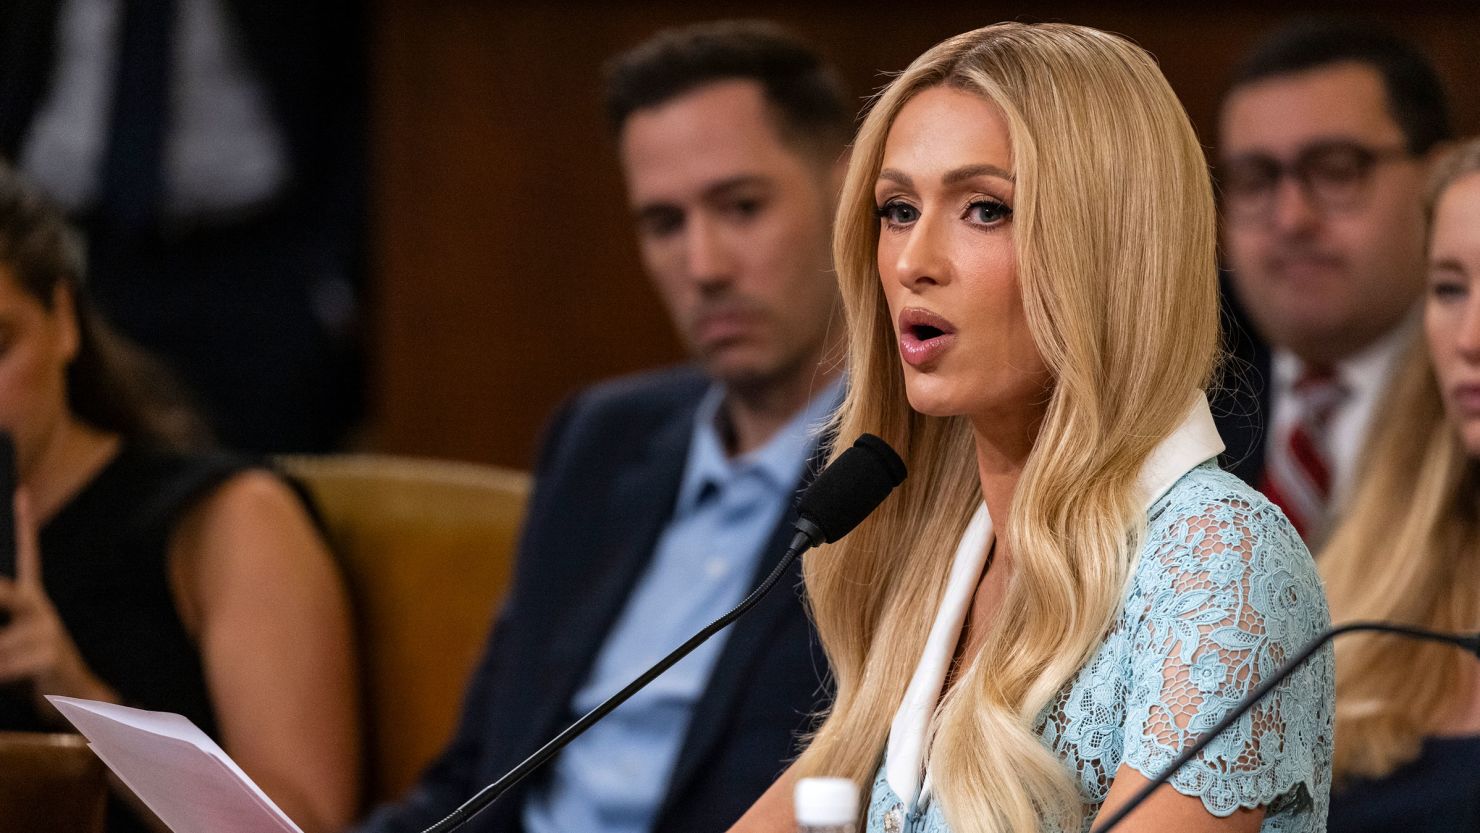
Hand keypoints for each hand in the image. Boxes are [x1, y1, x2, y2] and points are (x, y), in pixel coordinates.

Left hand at [0, 490, 117, 710]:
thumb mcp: (15, 639)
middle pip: (12, 592)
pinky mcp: (48, 655)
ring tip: (4, 660)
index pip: (29, 556)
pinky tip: (6, 674)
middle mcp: (41, 610)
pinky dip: (1, 671)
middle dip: (0, 593)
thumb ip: (8, 613)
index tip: (18, 494)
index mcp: (33, 601)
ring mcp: (47, 632)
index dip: (25, 525)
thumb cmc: (34, 666)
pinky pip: (6, 663)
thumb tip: (4, 591)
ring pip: (0, 641)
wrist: (74, 696)